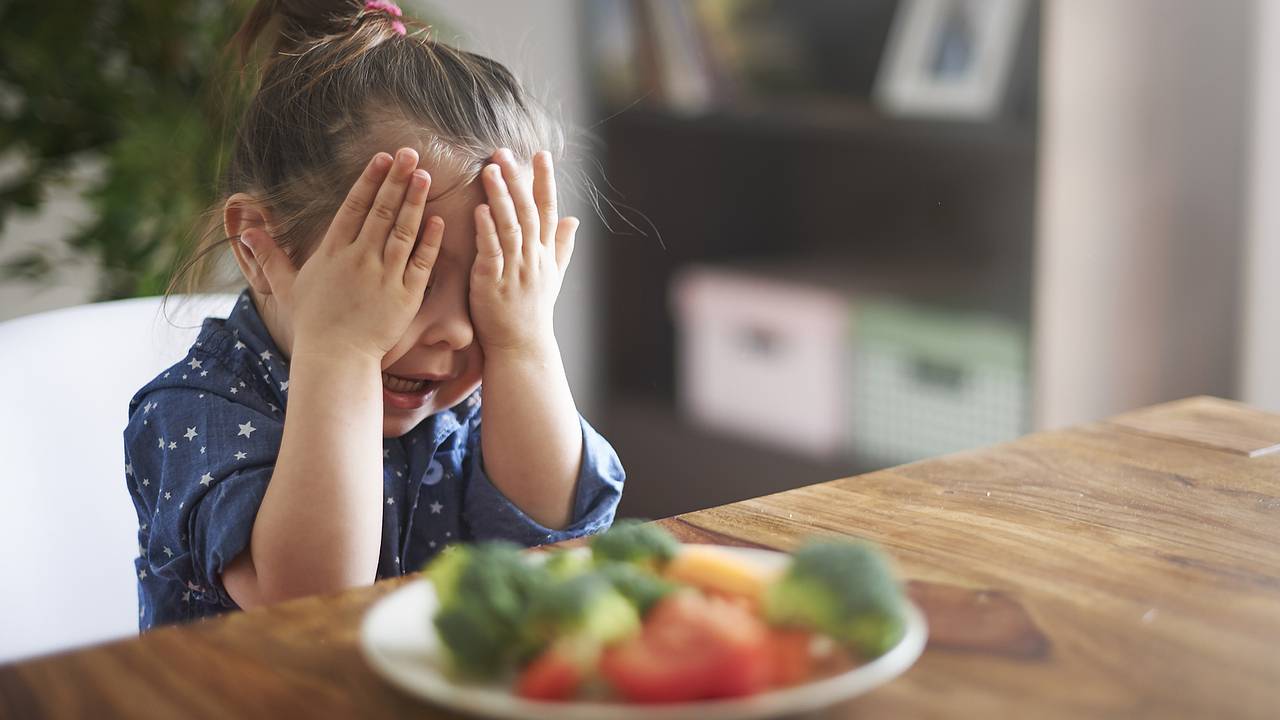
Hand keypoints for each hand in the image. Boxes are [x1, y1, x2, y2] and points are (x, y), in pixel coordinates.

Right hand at [240, 148, 443, 360]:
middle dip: (396, 180)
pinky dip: (430, 241)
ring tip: (425, 176)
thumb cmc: (313, 324)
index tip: (382, 157)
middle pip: (381, 211)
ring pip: (403, 231)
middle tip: (411, 154)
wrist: (336, 358)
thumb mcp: (287, 286)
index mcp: (333, 252)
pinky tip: (438, 220)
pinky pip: (421, 262)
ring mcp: (384, 276)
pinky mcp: (405, 296)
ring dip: (415, 202)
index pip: (354, 207)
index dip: (369, 180)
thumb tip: (246, 231)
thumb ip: (270, 256)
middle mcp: (359, 259)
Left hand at [469, 148, 578, 356]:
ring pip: (510, 227)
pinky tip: (479, 210)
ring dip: (500, 197)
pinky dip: (486, 231)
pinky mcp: (493, 283)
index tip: (542, 154)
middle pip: (528, 212)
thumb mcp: (553, 277)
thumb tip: (575, 220)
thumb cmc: (533, 312)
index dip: (545, 181)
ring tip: (490, 170)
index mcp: (545, 254)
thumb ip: (562, 246)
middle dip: (518, 180)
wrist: (521, 347)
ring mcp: (514, 270)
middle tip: (504, 152)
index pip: (548, 210)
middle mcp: (533, 259)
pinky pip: (492, 252)